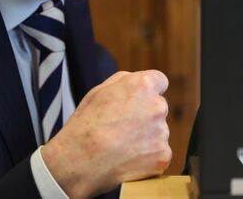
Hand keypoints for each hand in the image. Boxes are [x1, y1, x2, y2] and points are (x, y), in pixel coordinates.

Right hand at [41, 70, 171, 198]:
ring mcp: (162, 132)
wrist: (79, 161)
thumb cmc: (85, 125)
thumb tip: (137, 81)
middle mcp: (158, 106)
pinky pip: (159, 153)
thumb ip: (125, 81)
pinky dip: (147, 158)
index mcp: (143, 86)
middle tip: (122, 129)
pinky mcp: (163, 155)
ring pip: (158, 132)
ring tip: (121, 146)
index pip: (160, 81)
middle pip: (158, 108)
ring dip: (146, 138)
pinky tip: (127, 159)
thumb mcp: (99, 91)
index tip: (140, 101)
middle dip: (146, 116)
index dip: (148, 92)